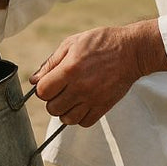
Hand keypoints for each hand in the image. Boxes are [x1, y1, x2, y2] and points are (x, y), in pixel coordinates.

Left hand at [30, 20, 166, 127]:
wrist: (132, 51)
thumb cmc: (101, 43)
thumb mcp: (72, 43)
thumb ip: (51, 62)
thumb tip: (34, 80)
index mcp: (70, 69)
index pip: (42, 91)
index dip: (43, 88)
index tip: (49, 83)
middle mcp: (80, 87)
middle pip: (52, 108)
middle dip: (52, 100)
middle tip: (61, 90)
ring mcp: (93, 99)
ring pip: (67, 119)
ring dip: (65, 111)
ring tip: (71, 99)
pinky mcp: (104, 106)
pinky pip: (84, 122)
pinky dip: (80, 117)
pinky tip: (82, 104)